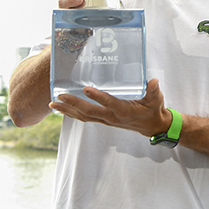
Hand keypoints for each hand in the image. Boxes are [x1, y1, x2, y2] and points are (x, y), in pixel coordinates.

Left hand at [49, 78, 171, 137]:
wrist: (152, 126)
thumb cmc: (153, 110)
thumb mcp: (156, 99)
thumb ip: (153, 90)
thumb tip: (153, 81)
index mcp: (124, 111)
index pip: (109, 103)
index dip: (98, 97)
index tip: (86, 89)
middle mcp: (112, 117)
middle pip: (89, 112)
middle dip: (73, 104)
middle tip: (59, 96)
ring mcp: (106, 120)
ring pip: (83, 117)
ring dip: (67, 111)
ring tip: (52, 104)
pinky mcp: (103, 120)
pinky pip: (84, 118)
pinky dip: (72, 114)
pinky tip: (62, 109)